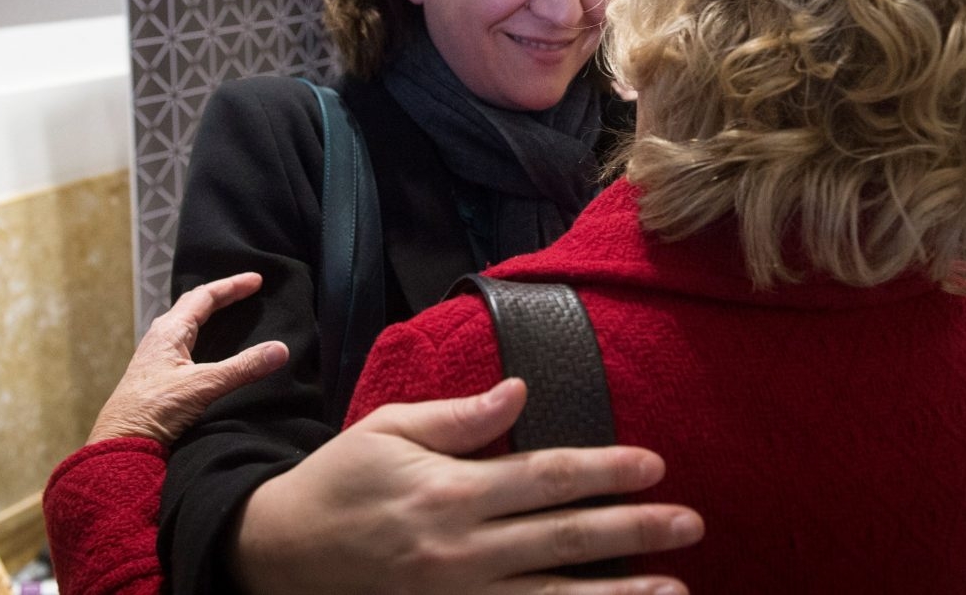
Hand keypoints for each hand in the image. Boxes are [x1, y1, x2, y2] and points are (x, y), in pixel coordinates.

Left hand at [87, 271, 288, 444]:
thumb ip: (242, 367)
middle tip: (246, 291)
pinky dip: (202, 339)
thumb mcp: (203, 385)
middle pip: (193, 306)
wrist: (120, 444)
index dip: (232, 286)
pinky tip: (209, 352)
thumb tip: (280, 349)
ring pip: (186, 326)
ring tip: (229, 314)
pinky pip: (183, 346)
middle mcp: (160, 339)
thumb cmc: (153, 410)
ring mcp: (156, 358)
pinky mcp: (157, 377)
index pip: (204, 296)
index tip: (256, 280)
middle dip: (221, 296)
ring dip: (209, 316)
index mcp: (169, 331)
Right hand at [229, 378, 702, 594]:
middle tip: (689, 522)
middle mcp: (460, 549)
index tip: (652, 464)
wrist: (276, 556)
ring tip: (675, 589)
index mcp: (448, 491)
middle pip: (563, 538)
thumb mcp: (387, 431)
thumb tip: (520, 391)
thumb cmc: (337, 482)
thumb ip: (457, 418)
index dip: (603, 469)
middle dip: (633, 529)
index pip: (543, 476)